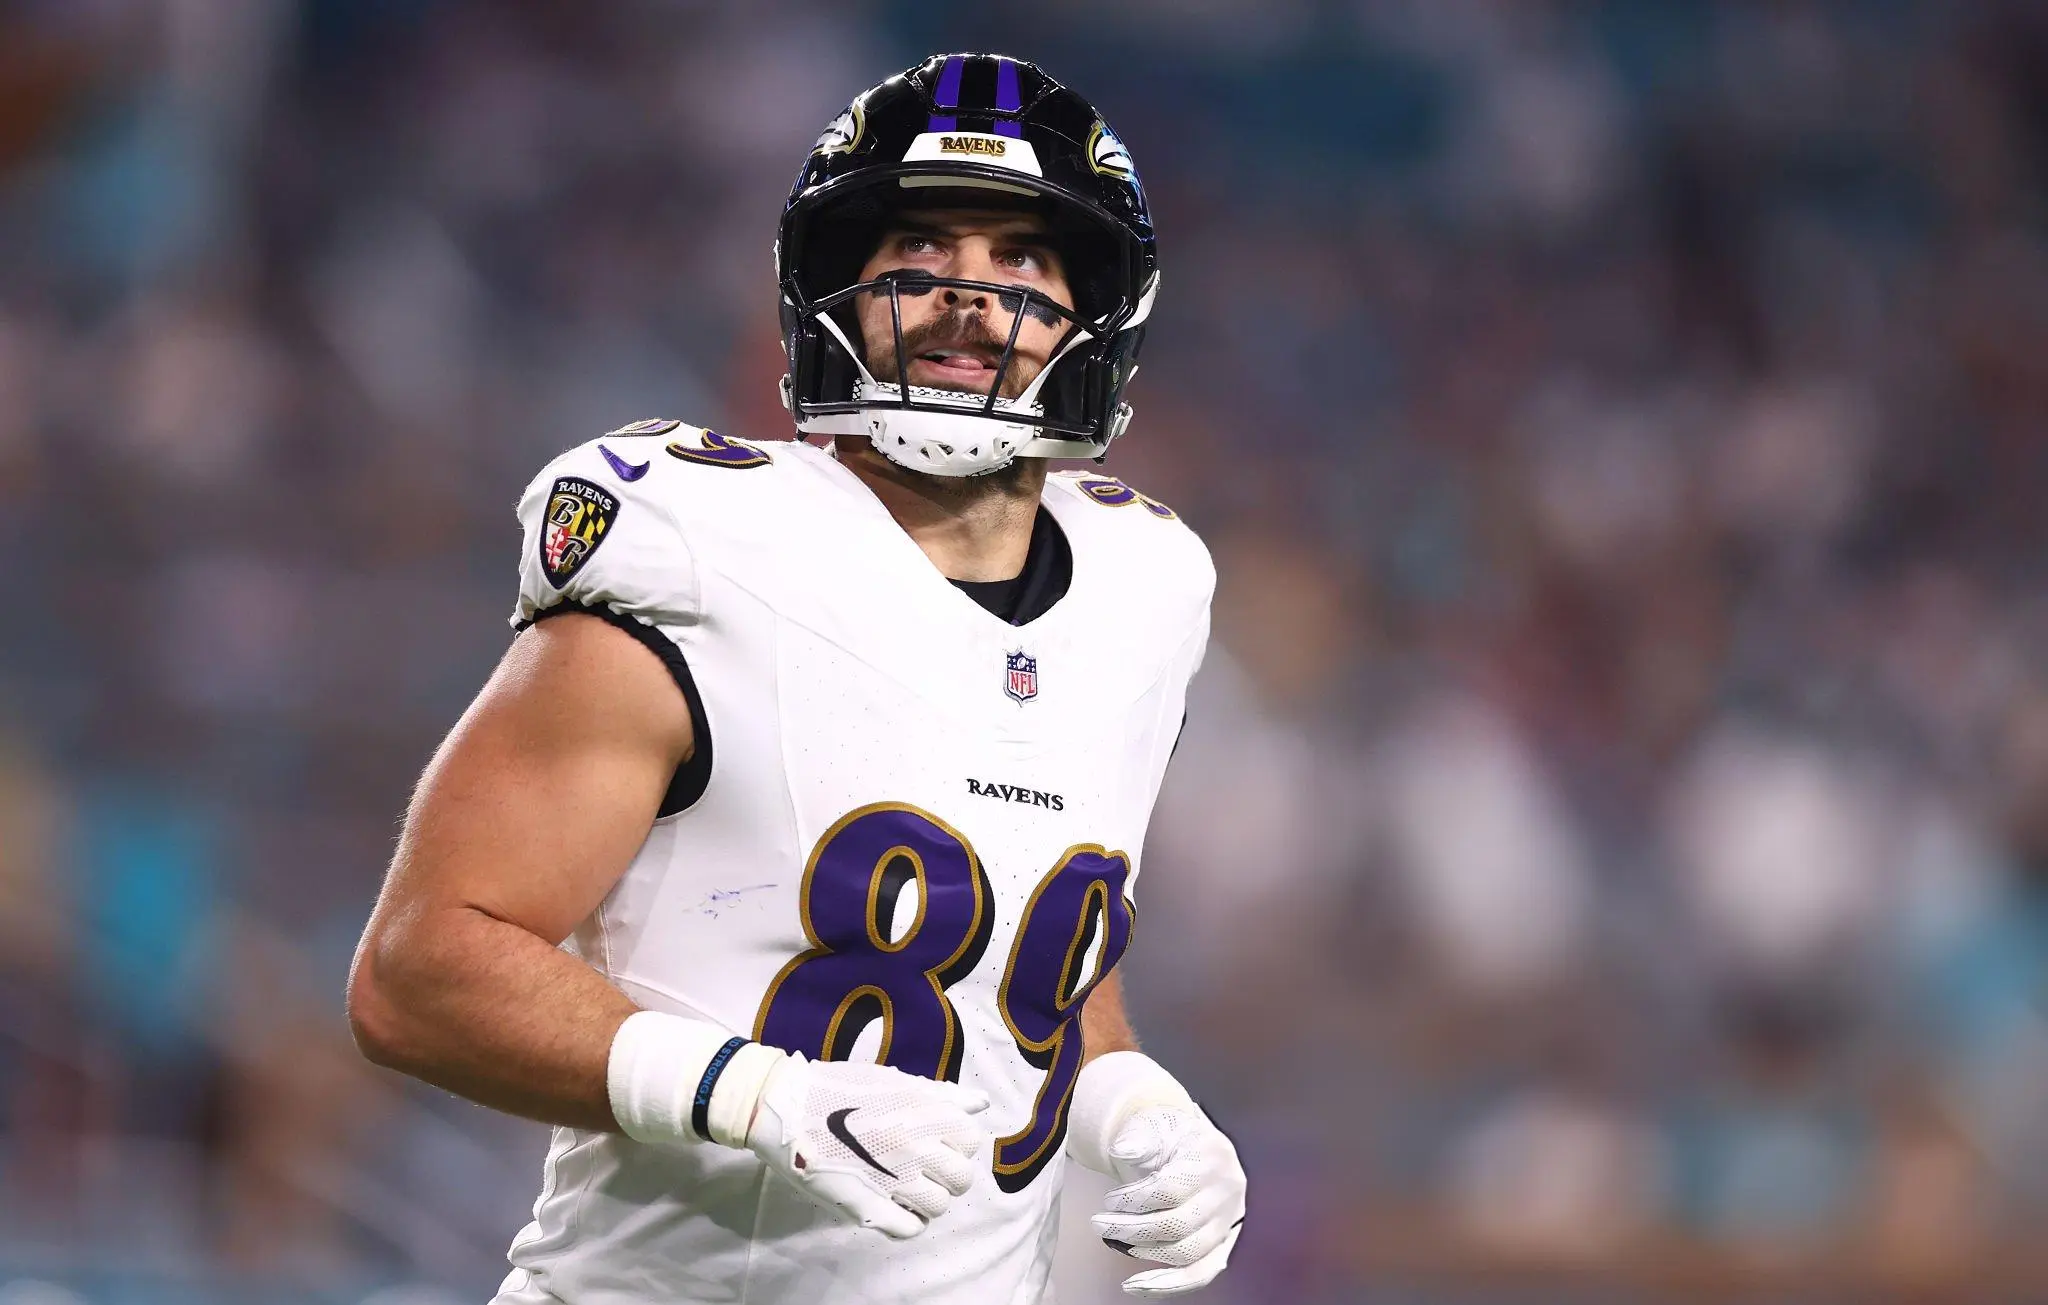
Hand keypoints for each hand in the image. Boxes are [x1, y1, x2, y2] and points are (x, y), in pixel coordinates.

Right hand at [745, 1053, 990, 1237]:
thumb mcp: (895, 1082)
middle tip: (922, 1169)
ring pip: (938, 1207)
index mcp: (924, 1114)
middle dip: (947, 1176)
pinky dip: (909, 1222)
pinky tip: (895, 1207)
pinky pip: (910, 1229)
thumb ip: (942, 1095)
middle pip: (960, 1179)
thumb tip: (980, 1103)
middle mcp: (915, 1147)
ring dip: (927, 1200)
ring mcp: (893, 1180)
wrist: (787, 1107)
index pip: (970, 1141)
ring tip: (905, 1188)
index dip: (956, 1144)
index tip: (937, 1144)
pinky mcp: (868, 1207)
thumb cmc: (839, 1090)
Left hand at [1089, 1104, 1247, 1296]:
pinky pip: (1200, 1274)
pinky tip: (1137, 1285)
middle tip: (1100, 1224)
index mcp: (1213, 1156)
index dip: (1134, 1200)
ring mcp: (1229, 1221)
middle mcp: (1228, 1191)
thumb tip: (1122, 1150)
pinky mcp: (1223, 1244)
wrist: (1189, 1146)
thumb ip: (1138, 1139)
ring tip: (1116, 1241)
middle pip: (1178, 1225)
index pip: (1170, 1189)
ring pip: (1188, 1252)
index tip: (1108, 1200)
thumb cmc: (1167, 1137)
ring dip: (1144, 1252)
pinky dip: (1168, 1284)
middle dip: (1131, 1229)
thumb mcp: (1153, 1126)